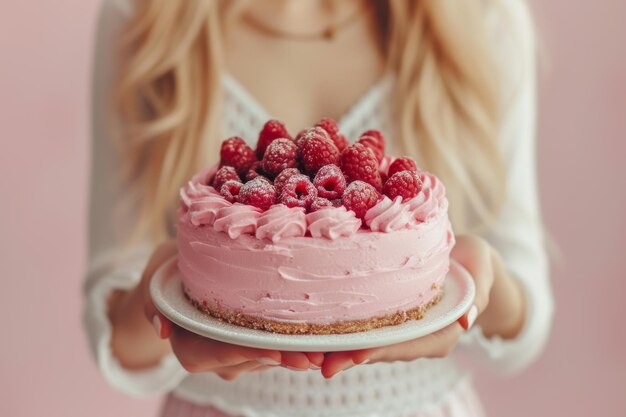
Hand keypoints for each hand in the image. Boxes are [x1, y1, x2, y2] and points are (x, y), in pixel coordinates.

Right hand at [140, 242, 323, 379]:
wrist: (178, 276)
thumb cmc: (167, 274)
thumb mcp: (155, 281)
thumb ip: (153, 304)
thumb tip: (161, 330)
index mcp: (190, 347)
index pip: (219, 353)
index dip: (248, 354)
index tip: (275, 352)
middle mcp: (216, 357)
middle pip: (253, 359)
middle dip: (285, 357)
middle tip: (315, 355)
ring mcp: (237, 354)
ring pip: (270, 355)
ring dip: (298, 352)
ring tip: (326, 347)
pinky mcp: (255, 343)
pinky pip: (278, 345)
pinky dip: (298, 341)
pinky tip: (324, 337)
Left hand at [321, 235, 498, 377]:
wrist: (467, 261)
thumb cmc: (475, 264)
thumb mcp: (481, 271)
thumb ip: (476, 296)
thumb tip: (466, 321)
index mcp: (441, 334)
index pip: (406, 345)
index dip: (379, 350)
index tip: (354, 354)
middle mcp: (417, 338)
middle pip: (380, 350)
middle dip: (349, 356)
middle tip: (319, 361)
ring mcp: (400, 330)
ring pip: (366, 342)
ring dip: (339, 347)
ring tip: (308, 351)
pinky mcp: (388, 318)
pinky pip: (362, 326)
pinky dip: (340, 329)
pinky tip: (315, 329)